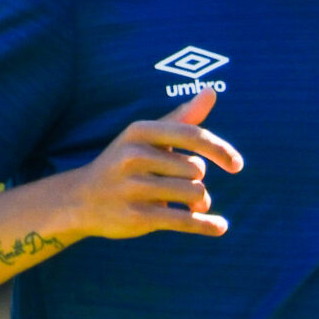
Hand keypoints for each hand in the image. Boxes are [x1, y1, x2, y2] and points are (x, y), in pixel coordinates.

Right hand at [68, 89, 242, 240]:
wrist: (81, 200)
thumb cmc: (124, 164)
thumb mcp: (147, 137)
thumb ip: (182, 117)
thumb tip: (211, 90)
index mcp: (140, 131)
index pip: (193, 136)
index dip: (221, 150)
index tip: (238, 165)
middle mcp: (134, 156)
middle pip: (197, 169)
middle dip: (199, 180)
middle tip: (186, 187)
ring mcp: (134, 188)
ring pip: (195, 193)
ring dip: (201, 202)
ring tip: (192, 205)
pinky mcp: (137, 217)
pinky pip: (185, 221)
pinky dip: (206, 225)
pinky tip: (220, 227)